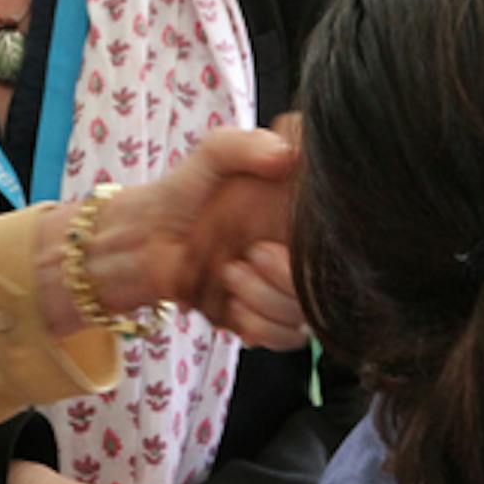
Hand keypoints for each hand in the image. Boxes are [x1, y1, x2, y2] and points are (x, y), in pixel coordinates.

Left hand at [78, 126, 307, 348]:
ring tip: (228, 275)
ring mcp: (282, 287)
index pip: (337, 239)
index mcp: (298, 214)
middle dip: (285, 278)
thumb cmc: (184, 193)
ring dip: (266, 301)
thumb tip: (286, 155)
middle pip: (327, 285)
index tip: (276, 239)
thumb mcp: (214, 154)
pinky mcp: (264, 316)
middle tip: (249, 255)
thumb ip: (245, 145)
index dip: (317, 249)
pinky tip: (233, 305)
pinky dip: (260, 327)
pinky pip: (286, 337)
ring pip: (306, 315)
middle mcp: (298, 252)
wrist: (146, 237)